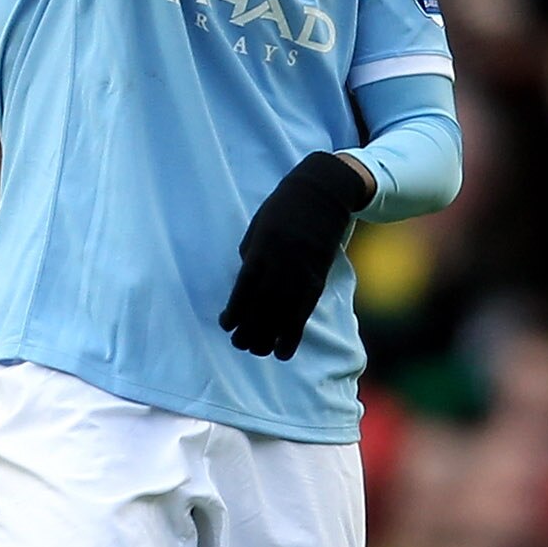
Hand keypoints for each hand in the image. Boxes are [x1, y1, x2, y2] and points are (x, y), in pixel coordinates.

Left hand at [221, 151, 374, 359]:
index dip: (234, 312)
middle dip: (249, 332)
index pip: (244, 290)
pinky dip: (292, 336)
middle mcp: (281, 266)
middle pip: (262, 309)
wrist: (322, 194)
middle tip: (240, 344)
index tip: (225, 324)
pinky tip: (283, 352)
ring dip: (268, 339)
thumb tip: (247, 289)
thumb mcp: (258, 228)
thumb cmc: (282, 209)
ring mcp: (301, 275)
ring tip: (258, 352)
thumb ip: (252, 258)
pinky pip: (303, 314)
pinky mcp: (317, 280)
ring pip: (283, 317)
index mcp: (261, 250)